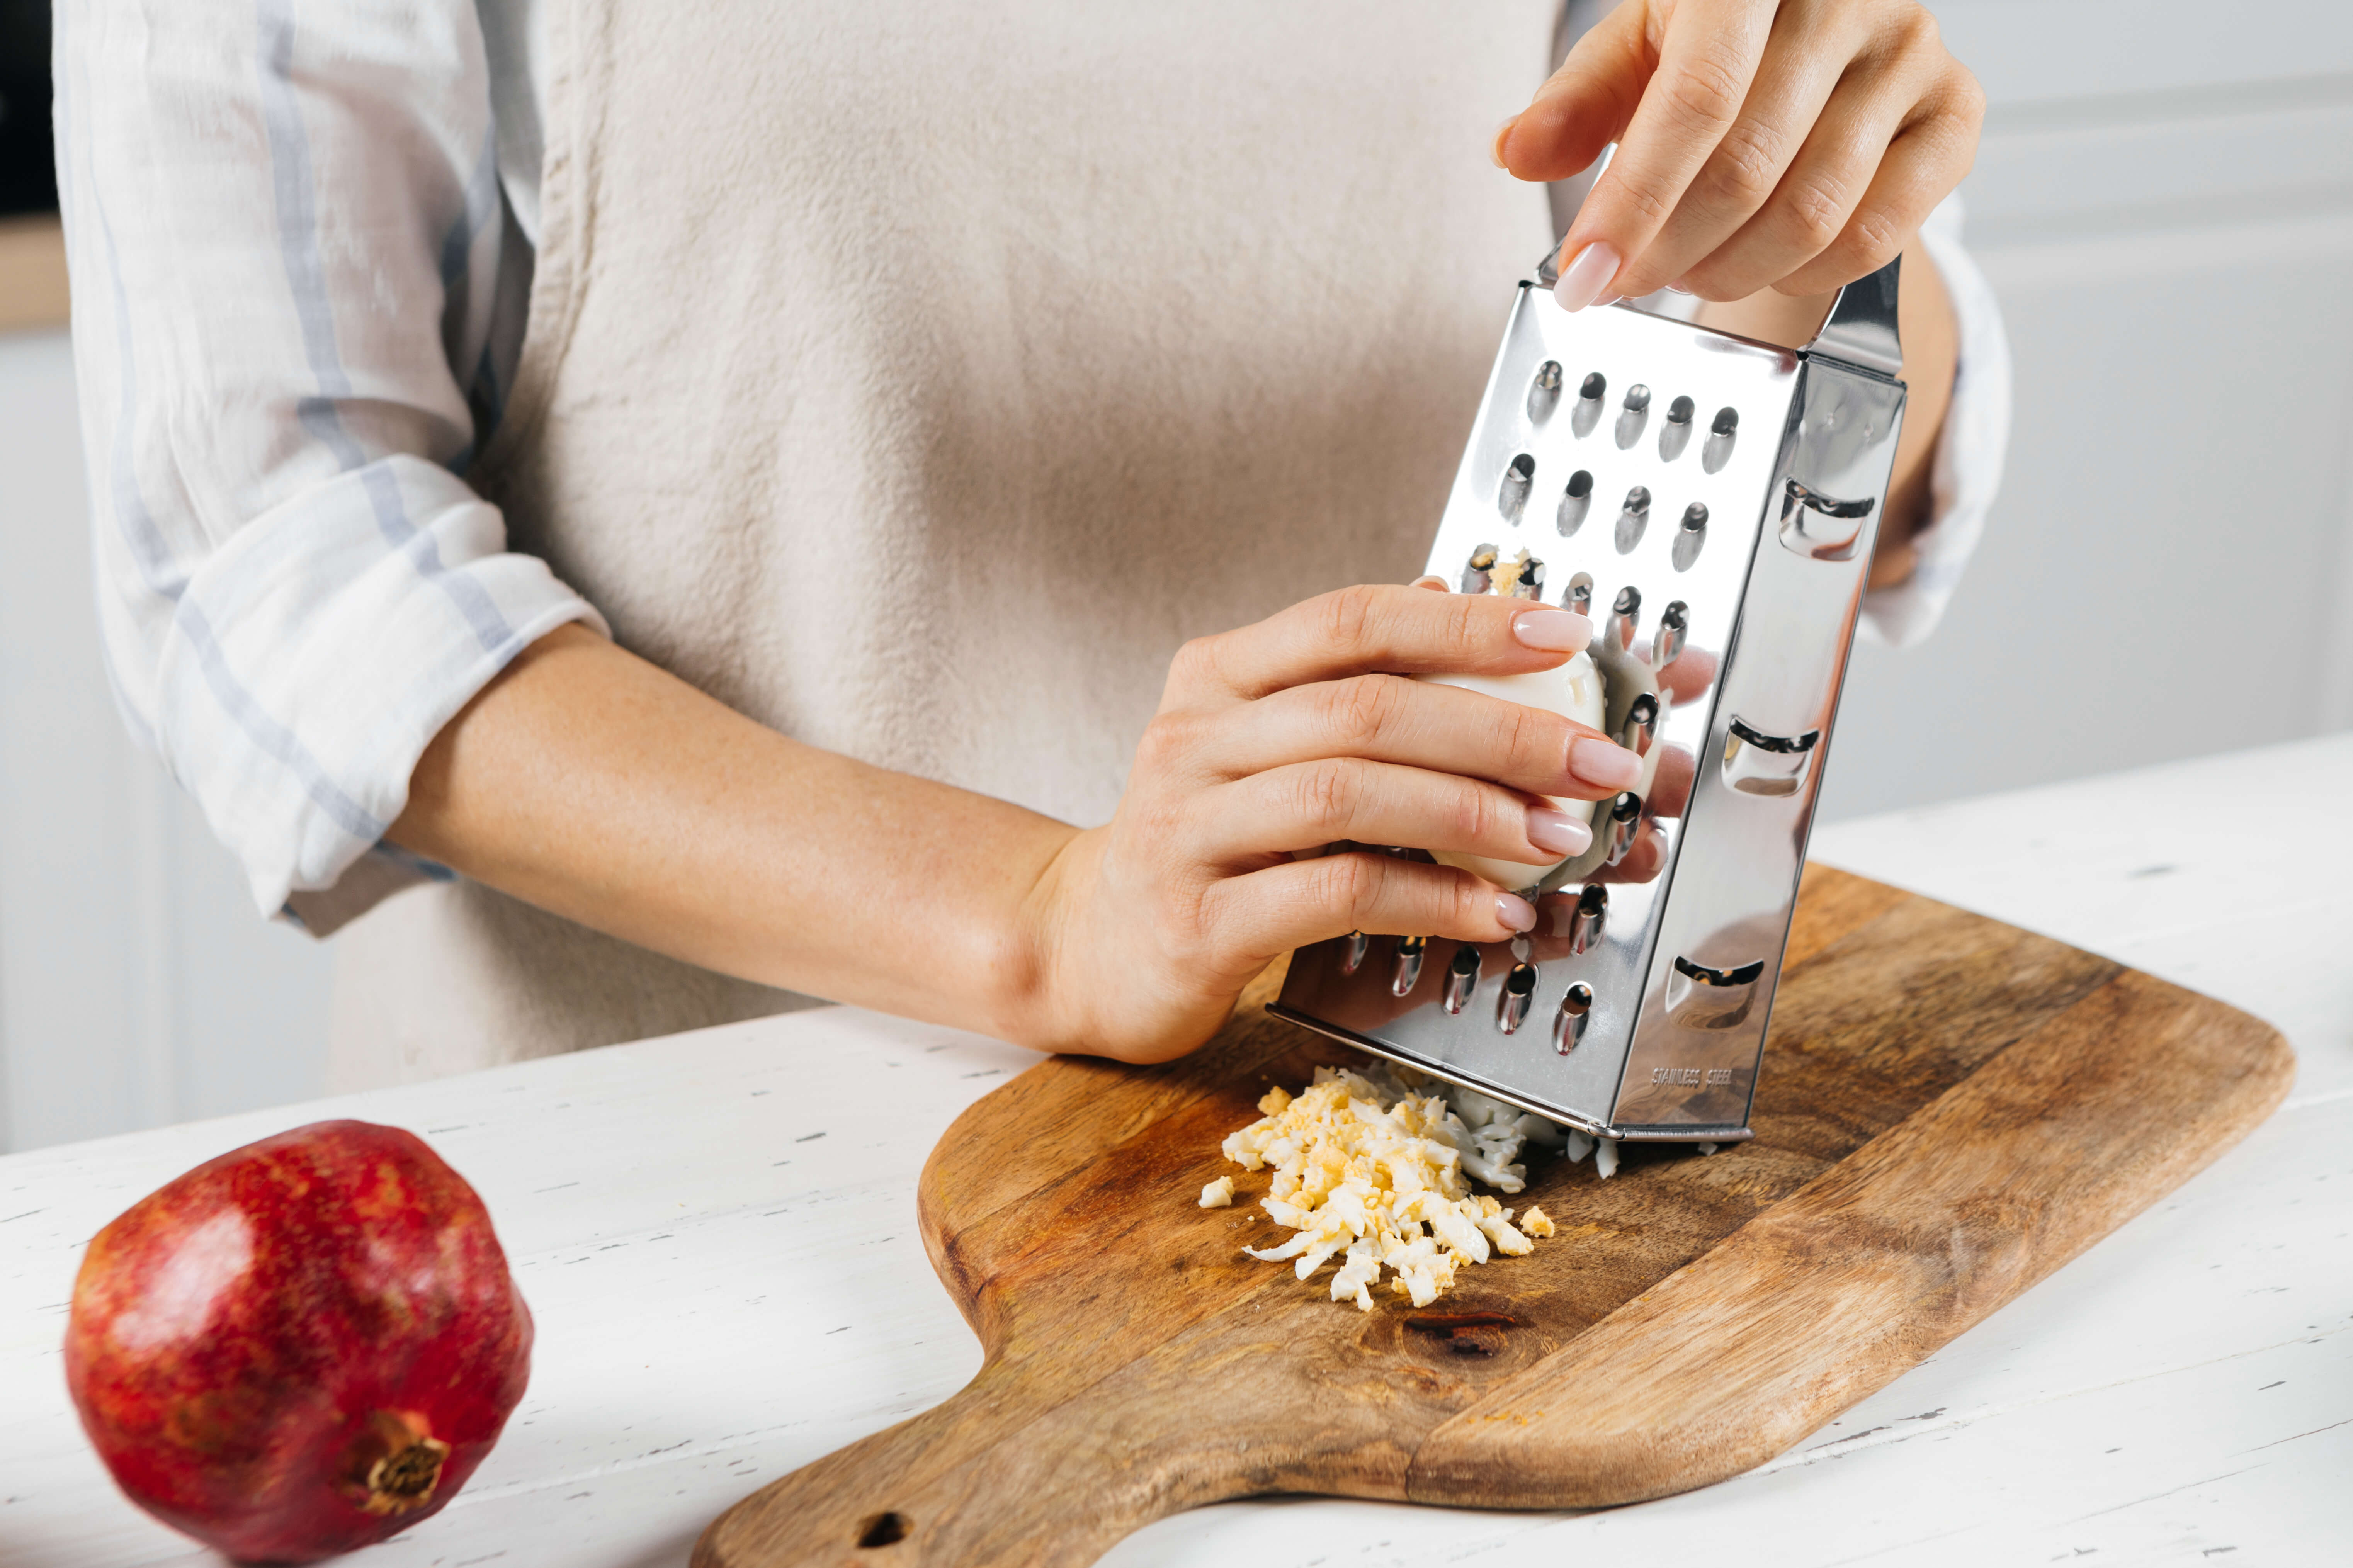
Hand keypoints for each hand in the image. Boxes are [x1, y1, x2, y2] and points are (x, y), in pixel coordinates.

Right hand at [1020, 586, 1646, 1063]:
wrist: (1087, 947)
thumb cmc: (1205, 844)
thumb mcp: (1268, 748)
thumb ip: (1358, 685)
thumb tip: (1460, 601)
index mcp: (1219, 676)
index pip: (1353, 619)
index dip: (1465, 621)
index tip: (1564, 631)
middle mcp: (1194, 739)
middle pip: (1366, 706)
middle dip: (1501, 729)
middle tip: (1597, 760)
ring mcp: (1187, 828)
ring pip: (1347, 795)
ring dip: (1473, 814)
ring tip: (1560, 839)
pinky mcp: (1196, 921)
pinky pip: (1332, 894)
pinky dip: (1430, 901)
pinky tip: (1491, 912)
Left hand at [1494, 0, 1984, 307]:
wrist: (1814, 36)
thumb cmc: (1715, 43)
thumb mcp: (1635, 53)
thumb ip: (1575, 103)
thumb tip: (1518, 151)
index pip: (1694, 102)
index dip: (1631, 204)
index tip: (1583, 275)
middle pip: (1747, 170)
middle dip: (1669, 252)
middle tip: (1625, 280)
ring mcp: (1912, 52)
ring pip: (1809, 214)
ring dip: (1729, 270)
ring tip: (1687, 269)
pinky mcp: (1955, 113)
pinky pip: (1874, 234)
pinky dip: (1801, 276)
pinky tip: (1760, 263)